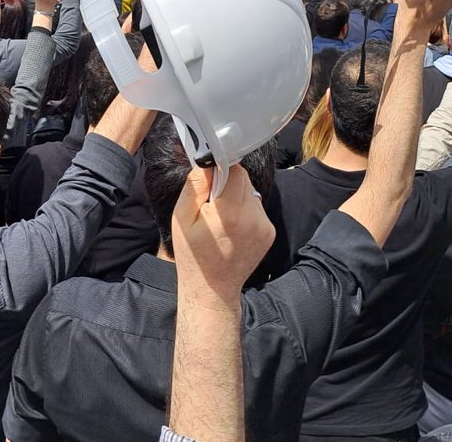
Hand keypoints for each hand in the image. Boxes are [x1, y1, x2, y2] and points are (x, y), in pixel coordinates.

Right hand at [171, 164, 274, 305]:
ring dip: (236, 197)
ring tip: (221, 219)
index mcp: (231, 213)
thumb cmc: (193, 255)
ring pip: (250, 192)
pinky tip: (232, 227)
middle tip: (211, 203)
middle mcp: (254, 218)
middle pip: (244, 179)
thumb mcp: (182, 217)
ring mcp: (265, 226)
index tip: (209, 179)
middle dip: (227, 184)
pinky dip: (244, 210)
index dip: (220, 169)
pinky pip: (256, 207)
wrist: (212, 288)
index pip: (235, 170)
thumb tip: (207, 161)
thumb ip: (196, 185)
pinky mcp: (269, 232)